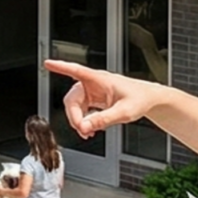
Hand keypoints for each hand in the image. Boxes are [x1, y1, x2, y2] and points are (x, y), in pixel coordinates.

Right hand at [42, 61, 158, 138]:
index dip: (61, 67)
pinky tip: (90, 129)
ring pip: (75, 107)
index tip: (48, 63)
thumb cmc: (140, 99)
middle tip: (82, 130)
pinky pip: (81, 111)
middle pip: (72, 98)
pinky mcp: (94, 100)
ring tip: (88, 133)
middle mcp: (93, 84)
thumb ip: (103, 119)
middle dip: (74, 116)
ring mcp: (93, 92)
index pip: (76, 70)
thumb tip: (85, 126)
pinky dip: (84, 121)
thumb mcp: (123, 112)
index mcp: (99, 79)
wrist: (149, 100)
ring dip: (78, 121)